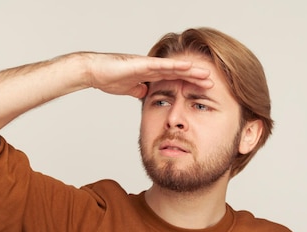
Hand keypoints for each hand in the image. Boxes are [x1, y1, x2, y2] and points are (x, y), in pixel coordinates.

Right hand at [84, 52, 212, 97]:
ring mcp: (148, 64)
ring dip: (191, 71)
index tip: (201, 91)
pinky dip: (176, 65)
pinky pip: (163, 65)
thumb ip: (138, 90)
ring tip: (207, 75)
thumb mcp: (128, 89)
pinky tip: (188, 66)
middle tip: (212, 83)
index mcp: (149, 75)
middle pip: (179, 73)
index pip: (174, 80)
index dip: (188, 84)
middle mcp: (152, 68)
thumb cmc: (107, 78)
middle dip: (195, 78)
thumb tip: (147, 94)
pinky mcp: (143, 63)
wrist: (94, 72)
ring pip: (175, 67)